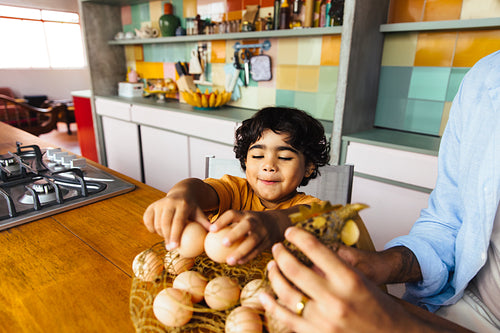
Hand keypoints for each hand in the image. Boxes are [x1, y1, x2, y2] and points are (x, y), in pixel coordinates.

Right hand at [143, 191, 210, 249]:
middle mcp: (170, 202)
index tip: (174, 248)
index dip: (174, 235)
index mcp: (183, 204)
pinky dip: (151, 228)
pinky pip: (148, 221)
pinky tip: (158, 232)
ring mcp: (159, 203)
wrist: (182, 193)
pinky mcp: (152, 206)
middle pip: (165, 224)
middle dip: (166, 238)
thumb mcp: (199, 213)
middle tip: (170, 248)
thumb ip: (205, 222)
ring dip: (160, 234)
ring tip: (167, 239)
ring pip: (156, 223)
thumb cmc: (192, 207)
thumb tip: (214, 233)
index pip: (178, 222)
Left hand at [210, 210, 282, 264]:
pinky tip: (239, 262)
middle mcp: (254, 221)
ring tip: (229, 261)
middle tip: (223, 244)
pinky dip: (248, 257)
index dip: (222, 221)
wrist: (276, 223)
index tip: (211, 229)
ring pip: (253, 241)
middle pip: (246, 226)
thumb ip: (227, 224)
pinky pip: (258, 250)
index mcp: (244, 214)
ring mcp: (263, 231)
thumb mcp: (242, 218)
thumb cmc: (250, 222)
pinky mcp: (268, 242)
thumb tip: (204, 233)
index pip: (232, 214)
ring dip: (241, 251)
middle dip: (235, 234)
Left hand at [259, 227, 427, 332]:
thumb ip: (333, 267)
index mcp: (349, 279)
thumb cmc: (378, 305)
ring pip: (286, 292)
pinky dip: (272, 305)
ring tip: (272, 266)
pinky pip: (286, 318)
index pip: (315, 249)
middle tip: (276, 247)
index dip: (298, 236)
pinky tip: (264, 295)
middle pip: (295, 269)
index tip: (289, 231)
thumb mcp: (360, 279)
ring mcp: (323, 320)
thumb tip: (306, 257)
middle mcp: (335, 299)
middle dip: (281, 254)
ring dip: (275, 276)